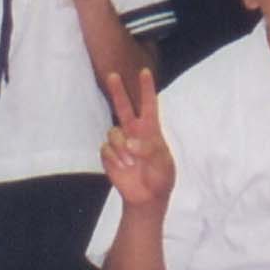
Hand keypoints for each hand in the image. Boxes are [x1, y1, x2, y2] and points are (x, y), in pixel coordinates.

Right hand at [99, 68, 174, 208]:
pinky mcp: (108, 154)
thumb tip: (129, 143)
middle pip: (123, 106)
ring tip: (132, 163)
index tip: (145, 72)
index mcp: (150, 129)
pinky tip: (123, 167)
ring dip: (122, 149)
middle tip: (112, 74)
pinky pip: (106, 149)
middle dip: (118, 90)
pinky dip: (115, 159)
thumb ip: (149, 149)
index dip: (146, 88)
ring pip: (114, 132)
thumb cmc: (160, 177)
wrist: (147, 197)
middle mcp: (133, 132)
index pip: (149, 104)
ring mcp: (120, 142)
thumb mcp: (163, 162)